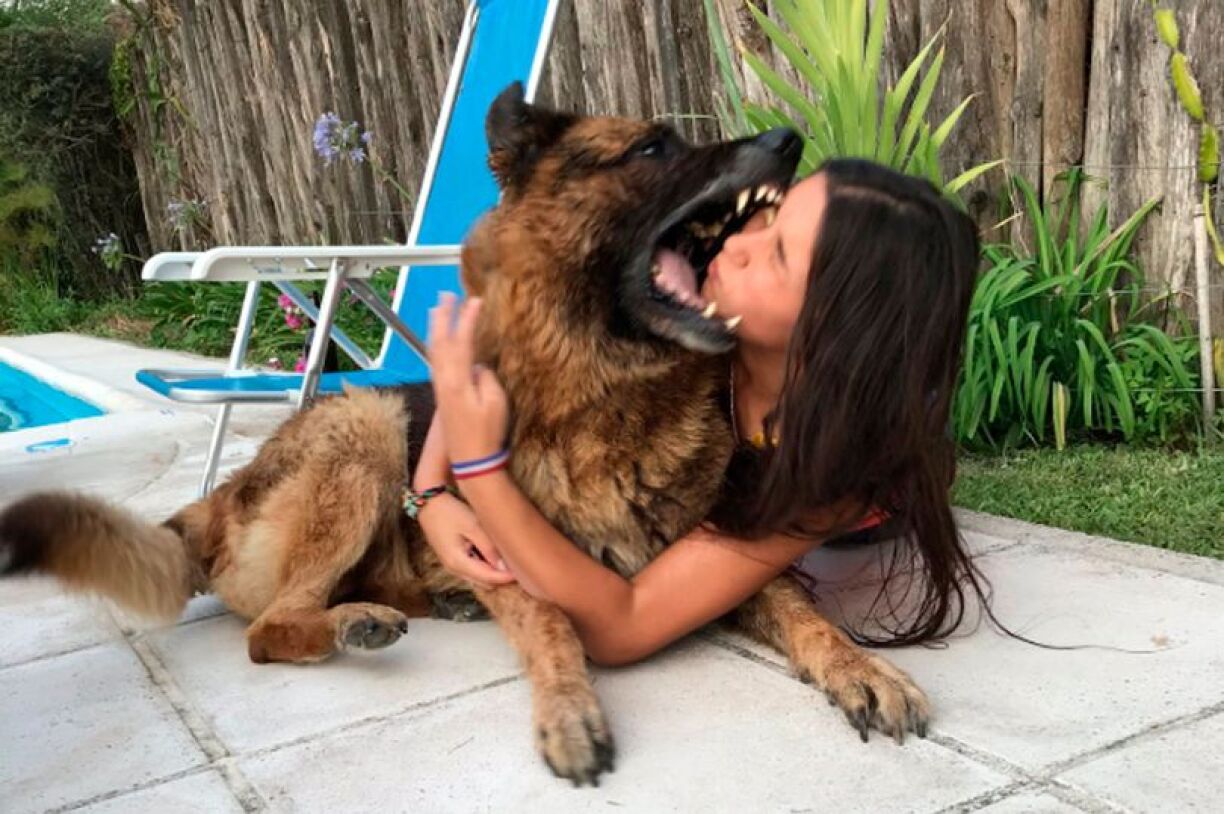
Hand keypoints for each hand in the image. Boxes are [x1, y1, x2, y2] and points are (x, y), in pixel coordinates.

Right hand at [418, 494, 515, 587]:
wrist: (429, 504)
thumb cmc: (450, 512)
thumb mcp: (473, 526)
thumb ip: (489, 547)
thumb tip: (504, 566)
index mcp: (458, 562)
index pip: (488, 578)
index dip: (506, 577)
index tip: (523, 572)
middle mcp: (454, 569)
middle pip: (484, 583)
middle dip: (501, 577)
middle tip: (517, 564)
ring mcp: (452, 566)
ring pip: (478, 578)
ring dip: (493, 572)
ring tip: (506, 558)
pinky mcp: (452, 560)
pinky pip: (472, 570)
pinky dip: (484, 566)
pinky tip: (492, 554)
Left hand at [427, 293, 509, 465]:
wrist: (471, 460)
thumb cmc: (487, 433)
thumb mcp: (496, 403)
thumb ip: (486, 378)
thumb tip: (478, 365)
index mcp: (457, 380)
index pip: (462, 341)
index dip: (468, 319)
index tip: (476, 300)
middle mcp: (444, 381)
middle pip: (441, 342)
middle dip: (444, 317)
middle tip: (447, 295)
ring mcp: (440, 388)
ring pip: (434, 351)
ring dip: (436, 328)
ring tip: (437, 310)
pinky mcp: (442, 396)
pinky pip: (435, 361)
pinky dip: (436, 345)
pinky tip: (438, 342)